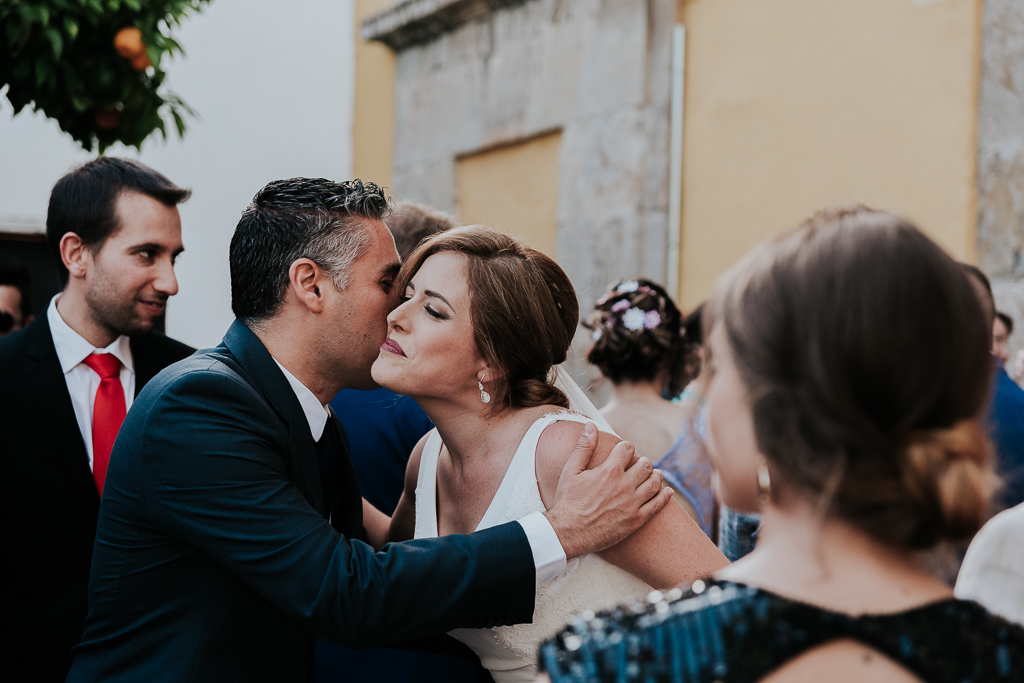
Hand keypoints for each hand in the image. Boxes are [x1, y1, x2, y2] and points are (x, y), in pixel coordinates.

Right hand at [543, 423, 670, 558]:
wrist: (567, 533)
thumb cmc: (567, 501)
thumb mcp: (570, 471)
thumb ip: (583, 447)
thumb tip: (591, 425)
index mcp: (609, 470)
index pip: (627, 448)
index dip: (625, 447)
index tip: (623, 451)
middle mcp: (624, 485)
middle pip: (645, 464)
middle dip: (642, 461)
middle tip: (639, 464)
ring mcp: (632, 503)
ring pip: (654, 482)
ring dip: (656, 475)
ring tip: (654, 474)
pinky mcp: (636, 520)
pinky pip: (657, 505)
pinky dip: (665, 496)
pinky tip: (667, 491)